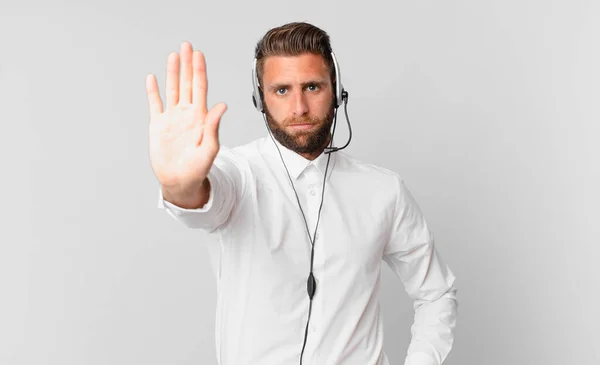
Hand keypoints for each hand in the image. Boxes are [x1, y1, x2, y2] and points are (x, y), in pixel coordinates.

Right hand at [146, 41, 226, 194]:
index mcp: (199, 117)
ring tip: (174, 55)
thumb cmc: (198, 168)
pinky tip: (152, 78)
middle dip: (187, 64)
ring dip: (172, 72)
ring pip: (172, 89)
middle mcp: (186, 113)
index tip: (198, 54)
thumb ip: (213, 126)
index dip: (199, 70)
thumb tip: (222, 106)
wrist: (180, 181)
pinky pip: (155, 104)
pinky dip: (153, 91)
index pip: (200, 88)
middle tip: (187, 45)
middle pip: (186, 83)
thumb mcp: (209, 148)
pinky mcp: (158, 125)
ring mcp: (172, 118)